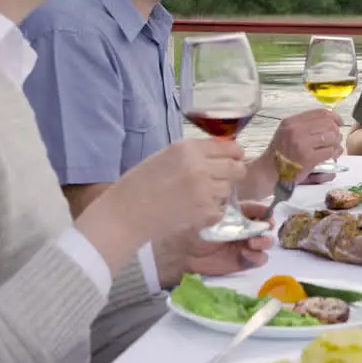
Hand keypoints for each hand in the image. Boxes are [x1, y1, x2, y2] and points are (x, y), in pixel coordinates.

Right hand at [113, 137, 246, 242]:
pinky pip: (220, 210)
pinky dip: (212, 212)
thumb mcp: (165, 157)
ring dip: (219, 193)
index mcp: (187, 148)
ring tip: (199, 196)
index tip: (235, 159)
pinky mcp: (204, 212)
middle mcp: (199, 166)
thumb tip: (221, 154)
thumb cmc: (139, 185)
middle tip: (224, 178)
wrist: (125, 214)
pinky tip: (194, 211)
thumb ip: (192, 154)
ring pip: (229, 189)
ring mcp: (204, 190)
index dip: (235, 154)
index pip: (229, 147)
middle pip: (236, 167)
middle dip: (234, 172)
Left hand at [153, 201, 275, 286]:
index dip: (264, 211)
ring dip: (263, 242)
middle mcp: (245, 230)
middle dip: (268, 226)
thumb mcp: (210, 218)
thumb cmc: (197, 232)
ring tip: (252, 243)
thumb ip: (224, 213)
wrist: (186, 255)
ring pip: (266, 242)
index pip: (257, 210)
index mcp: (238, 216)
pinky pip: (259, 259)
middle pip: (266, 226)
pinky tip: (245, 254)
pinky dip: (256, 257)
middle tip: (264, 228)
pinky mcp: (244, 261)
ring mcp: (246, 246)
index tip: (266, 213)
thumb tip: (233, 211)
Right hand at [267, 109, 344, 177]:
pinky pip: (329, 151)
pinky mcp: (308, 158)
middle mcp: (296, 130)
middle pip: (328, 124)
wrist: (269, 171)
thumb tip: (329, 119)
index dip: (334, 117)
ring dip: (336, 143)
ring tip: (333, 147)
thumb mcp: (286, 131)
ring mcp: (302, 144)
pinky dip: (333, 153)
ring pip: (331, 137)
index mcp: (292, 122)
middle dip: (336, 131)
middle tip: (335, 138)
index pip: (320, 113)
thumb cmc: (280, 152)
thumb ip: (304, 124)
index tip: (339, 122)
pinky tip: (330, 156)